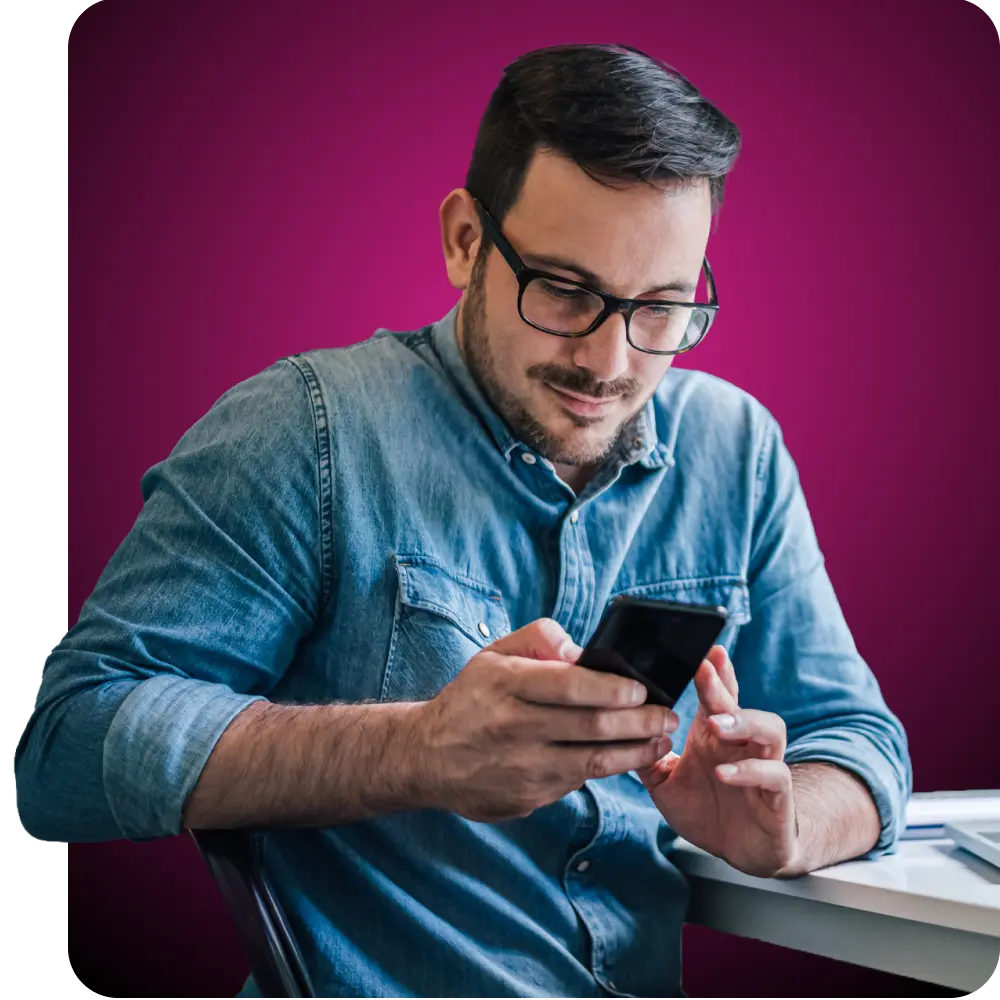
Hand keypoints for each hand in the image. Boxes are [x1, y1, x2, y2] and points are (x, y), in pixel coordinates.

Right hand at [410, 618, 678, 822]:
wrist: (426, 757)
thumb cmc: (470, 699)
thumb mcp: (493, 655)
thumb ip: (538, 639)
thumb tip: (580, 650)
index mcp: (504, 685)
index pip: (568, 685)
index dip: (611, 687)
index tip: (642, 688)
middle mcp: (512, 728)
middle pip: (590, 726)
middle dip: (640, 721)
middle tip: (668, 715)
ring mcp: (520, 768)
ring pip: (593, 762)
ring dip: (635, 751)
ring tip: (660, 739)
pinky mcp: (527, 798)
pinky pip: (577, 782)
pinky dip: (609, 769)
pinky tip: (628, 757)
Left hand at [636, 646, 803, 876]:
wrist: (741, 852)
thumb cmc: (705, 809)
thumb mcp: (664, 782)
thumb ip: (645, 755)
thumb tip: (616, 729)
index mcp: (715, 734)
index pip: (717, 693)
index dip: (714, 671)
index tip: (703, 649)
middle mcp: (742, 743)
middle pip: (737, 704)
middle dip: (721, 686)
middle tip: (704, 671)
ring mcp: (763, 765)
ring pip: (769, 729)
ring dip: (743, 722)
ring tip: (715, 724)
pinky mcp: (777, 794)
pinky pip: (774, 774)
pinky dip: (750, 771)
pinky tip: (724, 773)